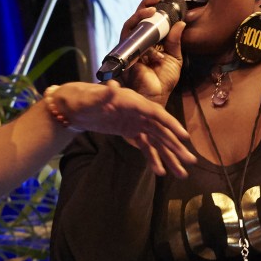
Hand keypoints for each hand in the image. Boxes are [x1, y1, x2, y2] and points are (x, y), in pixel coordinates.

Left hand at [51, 81, 195, 176]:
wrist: (70, 105)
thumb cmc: (80, 99)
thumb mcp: (89, 99)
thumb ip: (102, 95)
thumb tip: (113, 87)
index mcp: (132, 102)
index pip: (156, 113)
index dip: (171, 125)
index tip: (184, 137)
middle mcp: (137, 112)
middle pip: (161, 130)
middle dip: (175, 146)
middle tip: (190, 161)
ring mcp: (135, 122)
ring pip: (156, 141)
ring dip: (169, 156)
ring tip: (181, 173)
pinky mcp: (129, 131)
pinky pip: (145, 146)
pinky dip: (153, 158)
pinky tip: (160, 172)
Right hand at [119, 0, 184, 103]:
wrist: (154, 98)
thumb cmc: (162, 82)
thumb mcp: (174, 59)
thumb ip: (175, 41)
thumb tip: (181, 23)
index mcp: (150, 43)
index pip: (148, 22)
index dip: (152, 8)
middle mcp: (138, 44)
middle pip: (137, 21)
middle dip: (144, 7)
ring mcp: (130, 48)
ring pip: (129, 26)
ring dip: (139, 15)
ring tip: (150, 9)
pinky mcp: (125, 55)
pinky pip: (130, 40)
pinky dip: (141, 36)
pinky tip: (154, 39)